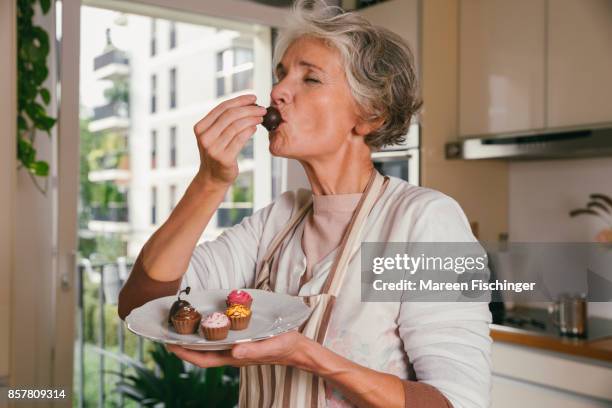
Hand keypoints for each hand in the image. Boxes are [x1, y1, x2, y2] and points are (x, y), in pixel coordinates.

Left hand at [166, 331, 312, 368]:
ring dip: (193, 336)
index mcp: (234, 358)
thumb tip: (234, 352)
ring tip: (180, 321)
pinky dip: (207, 329)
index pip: (202, 360)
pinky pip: (218, 336)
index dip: (183, 354)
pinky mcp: (240, 339)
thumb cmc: (284, 347)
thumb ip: (253, 350)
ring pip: (207, 344)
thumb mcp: (271, 346)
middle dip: (183, 343)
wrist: (297, 347)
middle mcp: (230, 353)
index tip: (168, 343)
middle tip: (167, 328)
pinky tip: (205, 318)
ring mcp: (234, 347)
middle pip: (200, 352)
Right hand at [193, 94, 265, 186]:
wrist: (213, 177)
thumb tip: (246, 103)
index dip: (239, 100)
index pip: (222, 108)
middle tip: (261, 108)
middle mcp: (205, 137)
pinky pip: (240, 139)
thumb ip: (223, 121)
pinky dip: (250, 130)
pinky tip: (255, 128)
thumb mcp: (214, 135)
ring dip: (252, 119)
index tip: (253, 97)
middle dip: (248, 109)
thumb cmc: (217, 153)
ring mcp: (213, 148)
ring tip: (261, 117)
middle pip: (230, 115)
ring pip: (236, 126)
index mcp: (200, 128)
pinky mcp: (224, 158)